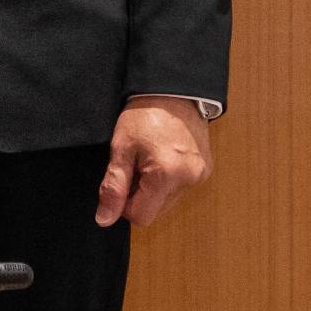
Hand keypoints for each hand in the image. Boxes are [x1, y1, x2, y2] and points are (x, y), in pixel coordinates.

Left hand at [98, 99, 214, 229]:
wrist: (171, 92)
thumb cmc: (144, 116)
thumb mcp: (120, 149)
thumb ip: (113, 187)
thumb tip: (105, 218)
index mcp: (167, 174)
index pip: (140, 216)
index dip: (124, 205)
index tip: (121, 181)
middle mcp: (189, 179)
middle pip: (156, 211)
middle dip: (139, 195)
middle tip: (134, 166)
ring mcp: (200, 176)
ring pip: (167, 202)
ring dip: (153, 189)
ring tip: (148, 160)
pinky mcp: (205, 171)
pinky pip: (180, 189)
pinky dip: (167, 181)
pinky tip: (161, 159)